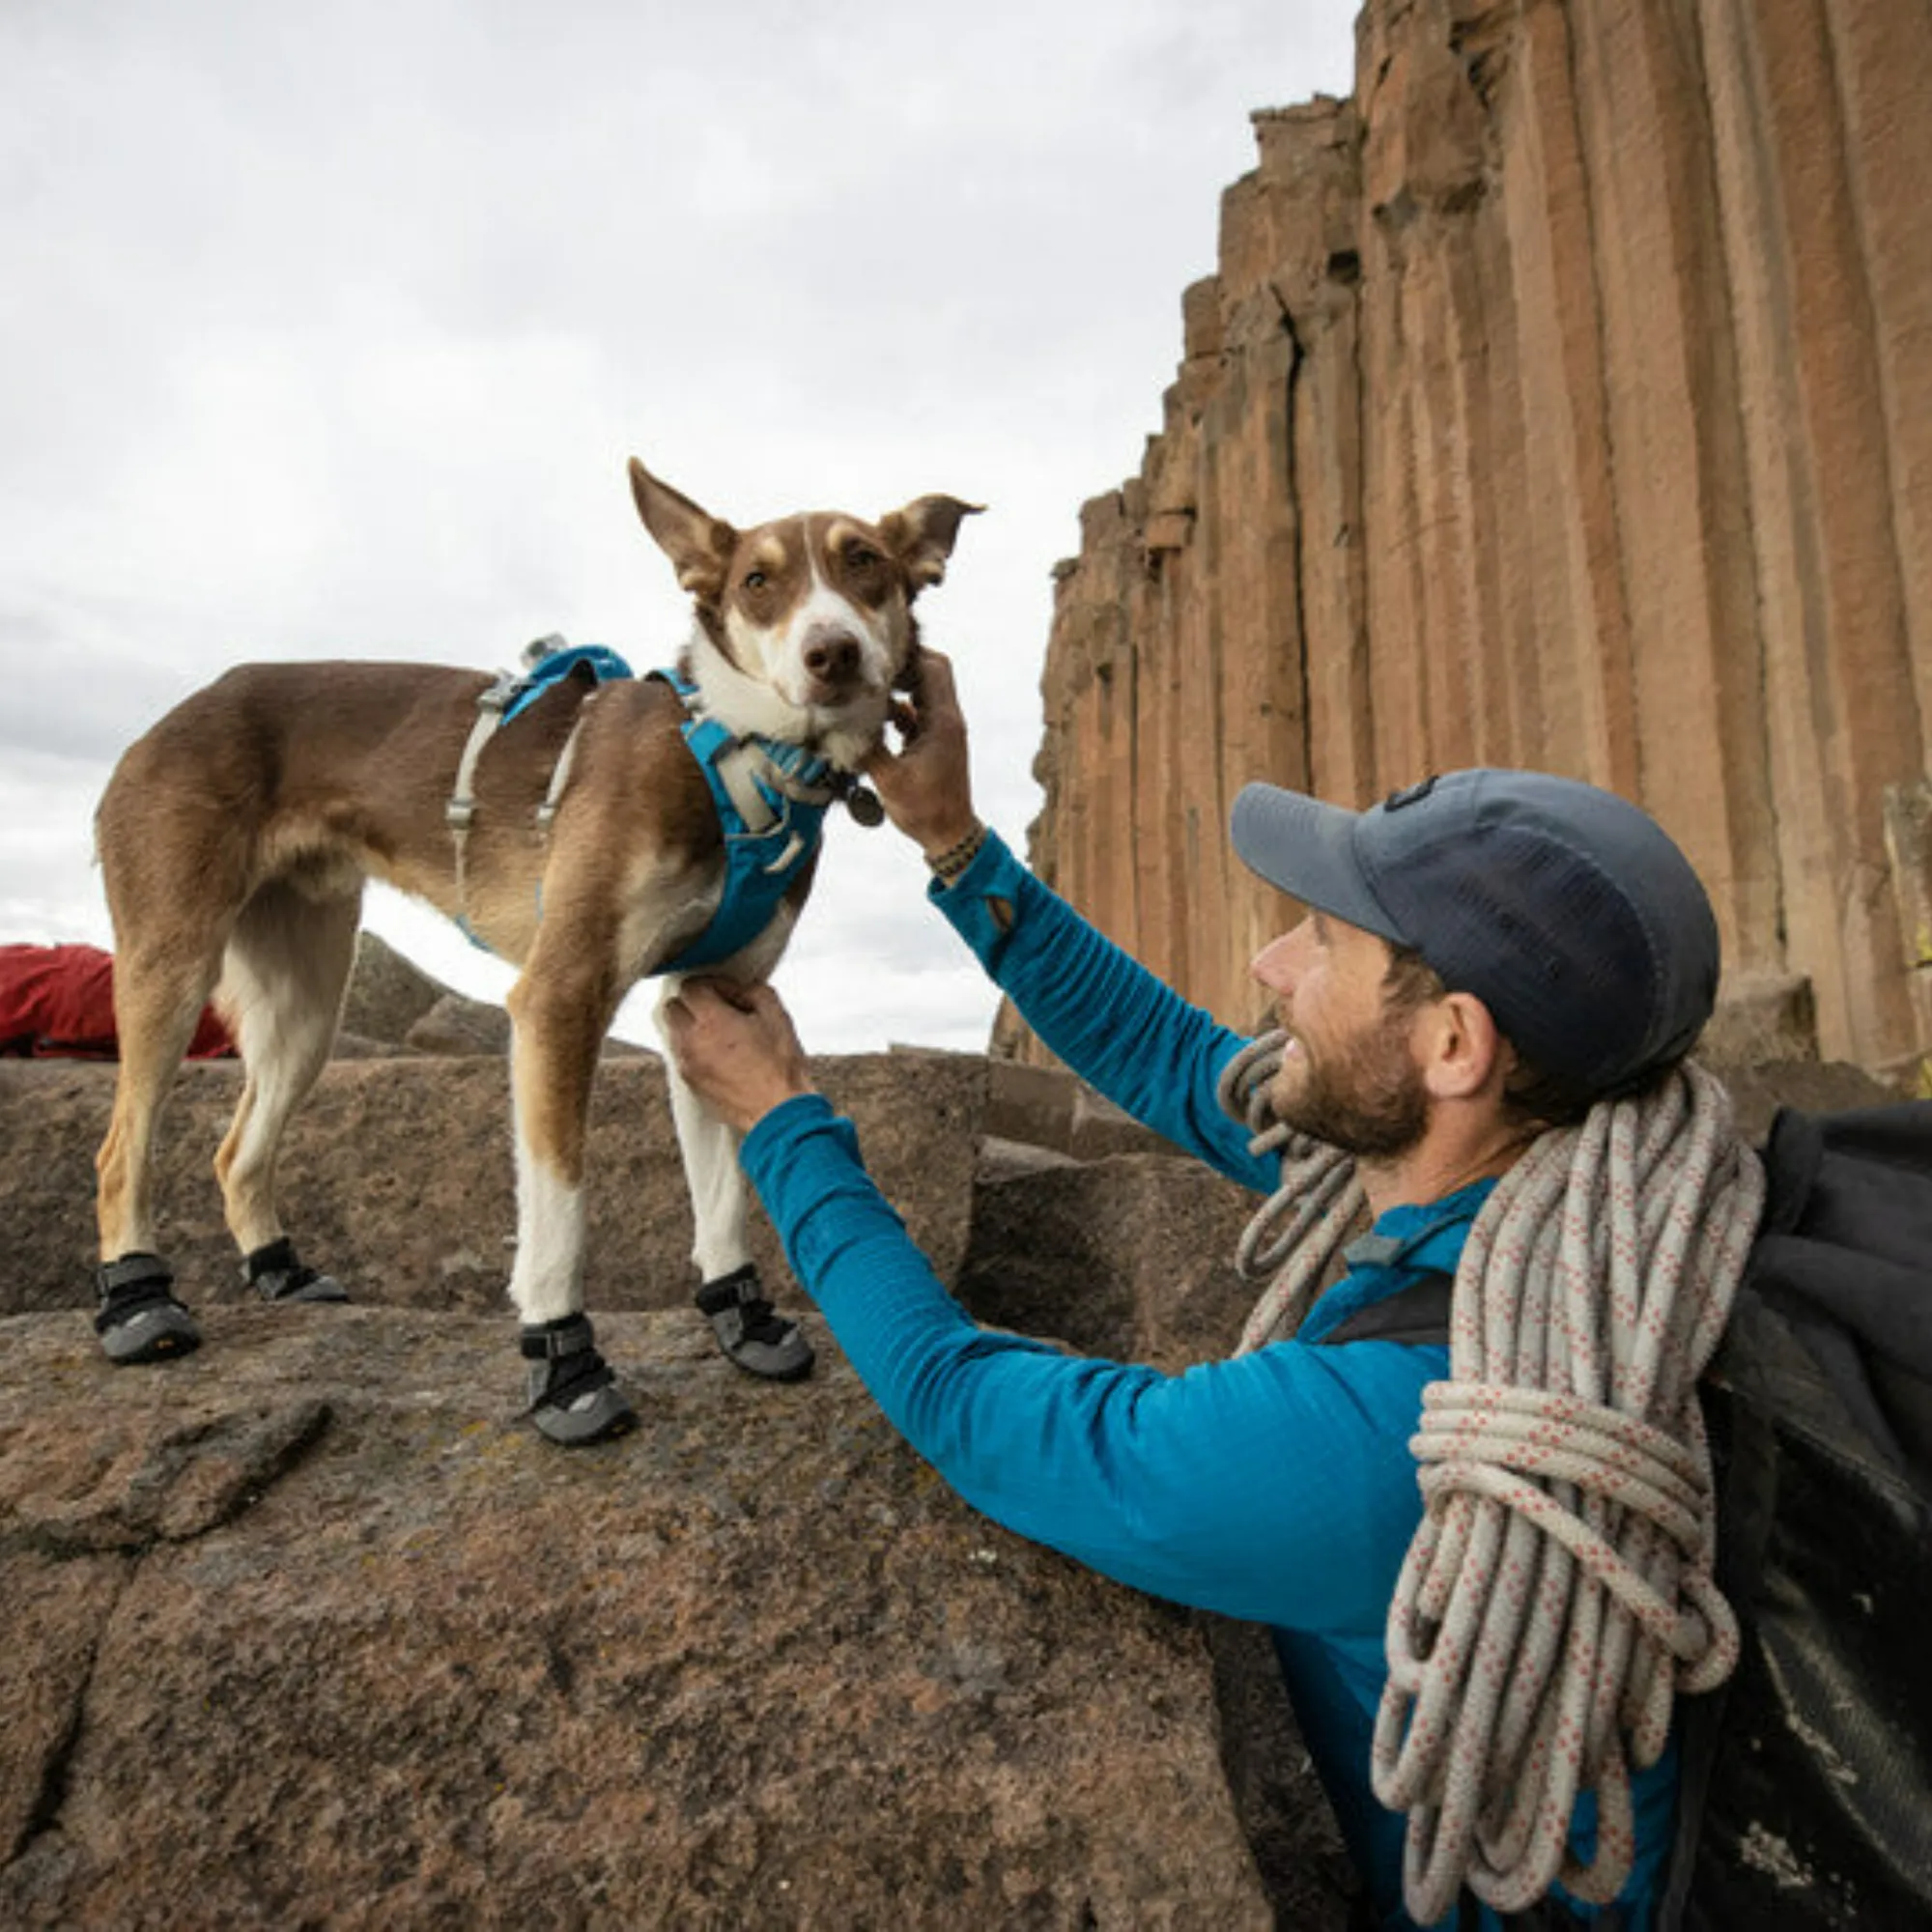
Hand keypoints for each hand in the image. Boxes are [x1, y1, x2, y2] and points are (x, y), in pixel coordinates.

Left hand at [661, 979, 814, 1134]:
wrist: (777, 1110)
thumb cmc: (780, 1065)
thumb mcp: (776, 1014)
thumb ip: (752, 990)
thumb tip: (736, 989)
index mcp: (711, 1020)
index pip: (689, 987)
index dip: (710, 984)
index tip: (727, 992)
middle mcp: (691, 1040)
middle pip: (672, 1007)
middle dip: (692, 1003)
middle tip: (719, 1009)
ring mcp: (687, 1064)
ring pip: (674, 1032)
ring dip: (690, 1026)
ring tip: (720, 1034)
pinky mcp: (689, 1083)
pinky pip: (682, 1055)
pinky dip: (694, 1049)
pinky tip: (720, 1054)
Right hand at [864, 649, 980, 858]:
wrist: (950, 834)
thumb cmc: (924, 810)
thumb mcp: (889, 779)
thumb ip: (867, 746)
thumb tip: (839, 722)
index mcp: (942, 721)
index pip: (932, 667)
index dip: (906, 656)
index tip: (875, 656)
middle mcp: (948, 718)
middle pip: (933, 670)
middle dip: (904, 664)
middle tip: (872, 668)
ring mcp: (944, 728)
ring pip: (927, 689)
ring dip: (901, 686)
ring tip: (870, 690)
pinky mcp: (937, 739)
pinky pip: (920, 710)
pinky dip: (901, 707)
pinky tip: (877, 716)